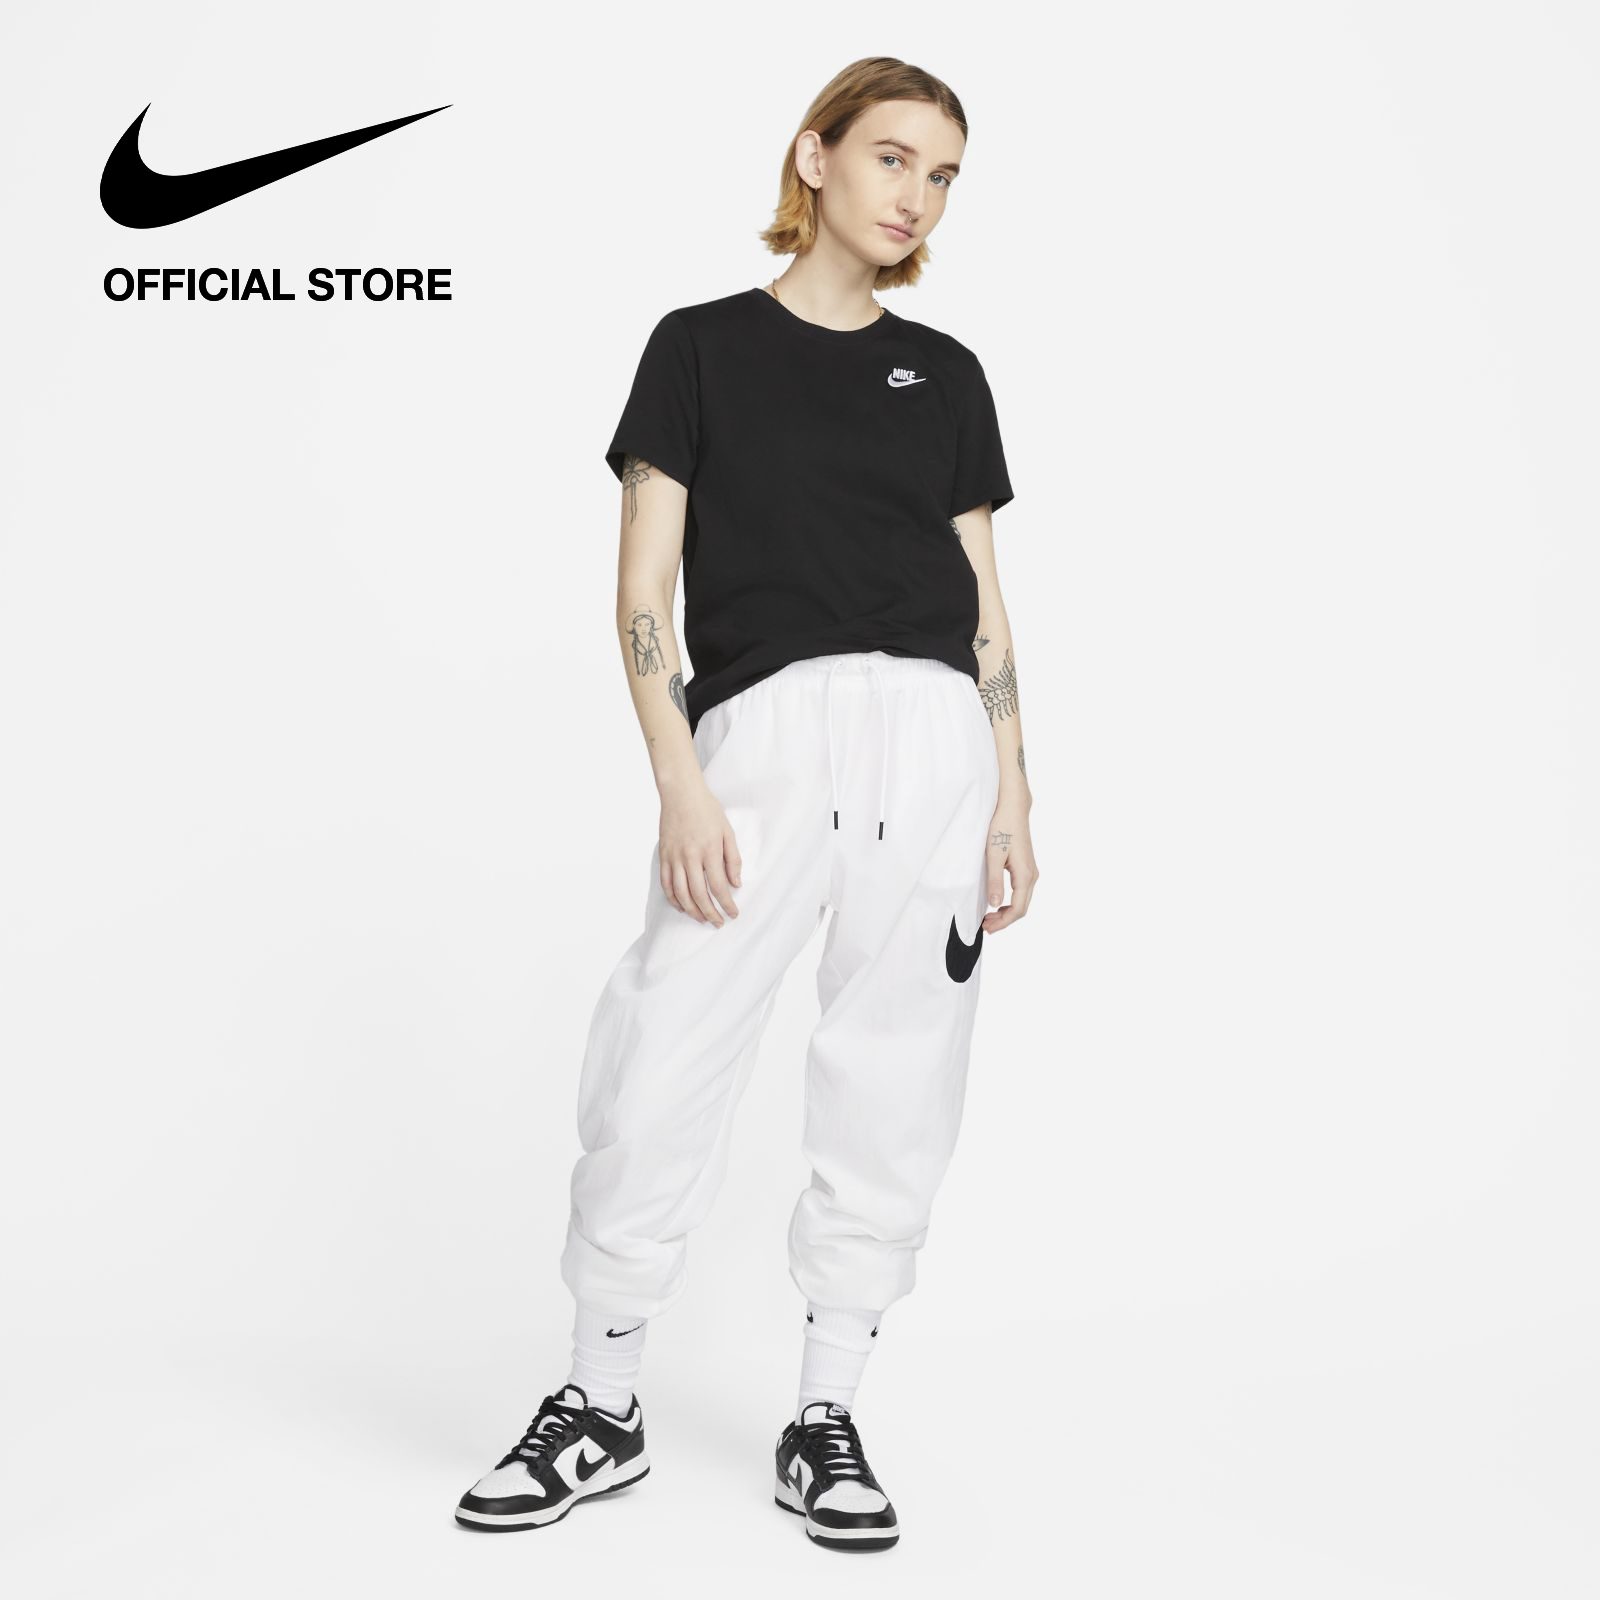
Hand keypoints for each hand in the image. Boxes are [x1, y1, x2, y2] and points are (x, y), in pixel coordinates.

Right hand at [658, 776, 741, 925]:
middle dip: (710, 913)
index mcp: (709, 850)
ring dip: (692, 911)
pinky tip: (682, 906)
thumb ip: (733, 859)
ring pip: (681, 893)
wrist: (680, 793)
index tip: (733, 913)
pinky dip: (673, 899)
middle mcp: (690, 856)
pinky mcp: (663, 856)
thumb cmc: (707, 810)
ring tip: (702, 919)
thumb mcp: (727, 831)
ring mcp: (674, 857)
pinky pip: (666, 884)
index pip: (719, 886)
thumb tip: (736, 884)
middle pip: (699, 895)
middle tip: (718, 922)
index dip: (727, 904)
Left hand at [982, 804, 1037, 933]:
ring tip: (988, 918)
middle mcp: (1032, 875)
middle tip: (985, 927)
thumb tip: (995, 904)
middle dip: (1004, 921)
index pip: (1018, 909)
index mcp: (1025, 875)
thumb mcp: (993, 855)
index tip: (987, 928)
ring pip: (1022, 901)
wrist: (1012, 808)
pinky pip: (1021, 892)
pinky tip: (997, 903)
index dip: (1003, 923)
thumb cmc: (1002, 827)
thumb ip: (994, 881)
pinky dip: (1010, 902)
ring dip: (1007, 912)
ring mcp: (1031, 871)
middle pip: (1022, 908)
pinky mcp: (1026, 867)